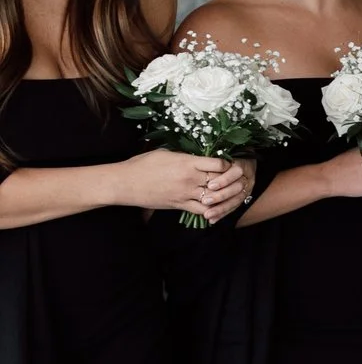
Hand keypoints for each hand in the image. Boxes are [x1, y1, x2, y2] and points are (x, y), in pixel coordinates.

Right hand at [123, 148, 252, 222]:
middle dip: (230, 181)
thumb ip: (185, 155)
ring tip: (229, 194)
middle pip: (221, 181)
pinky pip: (202, 210)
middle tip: (236, 181)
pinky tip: (216, 209)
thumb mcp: (166, 153)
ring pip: (215, 197)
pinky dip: (212, 211)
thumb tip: (198, 155)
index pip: (219, 164)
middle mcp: (190, 178)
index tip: (228, 165)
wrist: (124, 183)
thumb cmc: (142, 164)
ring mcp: (186, 193)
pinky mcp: (180, 205)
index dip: (227, 165)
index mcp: (188, 162)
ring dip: (223, 197)